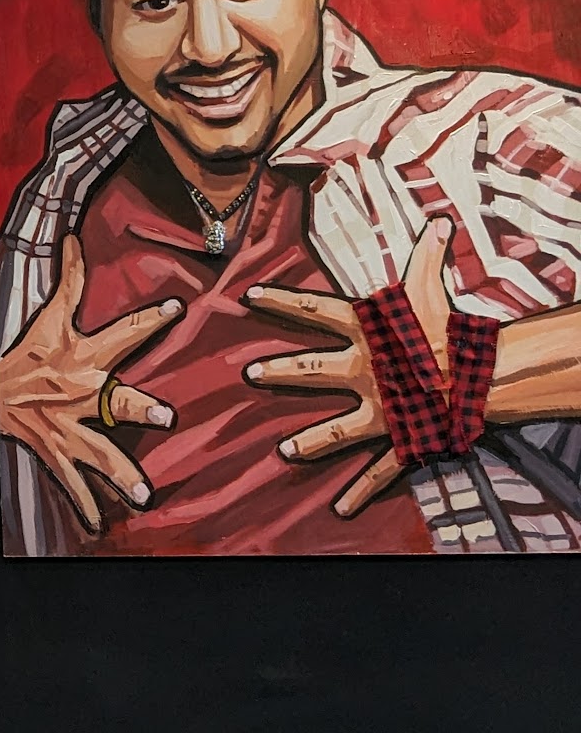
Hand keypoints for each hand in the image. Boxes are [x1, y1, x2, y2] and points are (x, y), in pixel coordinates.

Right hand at [0, 236, 183, 532]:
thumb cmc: (25, 355)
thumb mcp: (48, 318)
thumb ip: (70, 280)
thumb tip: (72, 237)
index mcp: (84, 357)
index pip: (121, 333)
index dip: (148, 319)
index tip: (176, 309)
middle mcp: (80, 393)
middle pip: (113, 399)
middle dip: (137, 407)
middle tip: (164, 416)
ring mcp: (68, 425)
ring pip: (98, 450)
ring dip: (120, 472)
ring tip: (143, 494)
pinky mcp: (55, 450)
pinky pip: (72, 482)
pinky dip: (85, 506)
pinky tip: (100, 527)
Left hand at [245, 216, 453, 516]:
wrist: (484, 376)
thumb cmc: (453, 329)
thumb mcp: (433, 288)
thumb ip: (427, 257)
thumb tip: (437, 223)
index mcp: (366, 332)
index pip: (314, 309)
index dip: (281, 300)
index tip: (248, 294)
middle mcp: (363, 370)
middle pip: (312, 369)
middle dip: (280, 372)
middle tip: (249, 374)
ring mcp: (379, 408)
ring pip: (336, 429)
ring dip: (310, 442)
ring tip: (284, 452)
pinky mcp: (401, 438)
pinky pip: (379, 470)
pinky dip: (360, 492)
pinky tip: (340, 509)